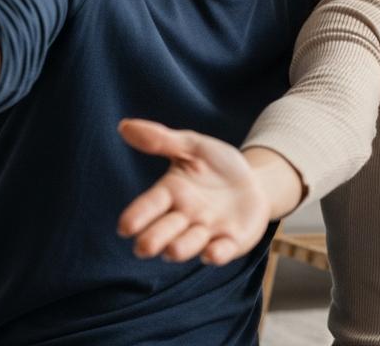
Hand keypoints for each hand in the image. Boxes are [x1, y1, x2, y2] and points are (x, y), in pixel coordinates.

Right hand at [117, 119, 270, 264]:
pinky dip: (217, 254)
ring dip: (182, 248)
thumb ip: (163, 140)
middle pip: (165, 231)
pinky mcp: (230, 243)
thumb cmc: (217, 165)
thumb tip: (124, 126)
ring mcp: (207, 232)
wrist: (254, 182)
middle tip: (143, 247)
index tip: (125, 227)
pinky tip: (212, 253)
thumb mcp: (194, 147)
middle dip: (154, 239)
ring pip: (189, 244)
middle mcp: (184, 217)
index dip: (138, 215)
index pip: (150, 205)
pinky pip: (222, 251)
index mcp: (171, 193)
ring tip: (172, 250)